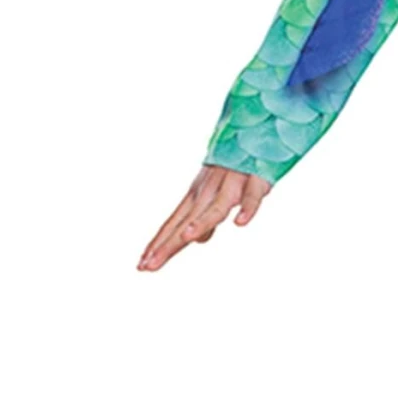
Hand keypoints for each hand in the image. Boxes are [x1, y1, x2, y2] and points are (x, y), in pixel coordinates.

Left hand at [138, 164, 271, 270]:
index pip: (173, 223)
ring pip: (216, 206)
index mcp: (197, 195)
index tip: (142, 266)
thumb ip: (207, 218)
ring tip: (187, 238)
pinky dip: (247, 207)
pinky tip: (240, 222)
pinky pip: (252, 195)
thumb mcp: (216, 194)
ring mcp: (231, 183)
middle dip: (168, 243)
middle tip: (150, 265)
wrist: (254, 132)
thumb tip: (199, 241)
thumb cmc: (233, 166)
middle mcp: (208, 190)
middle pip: (186, 220)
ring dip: (202, 221)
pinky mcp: (256, 179)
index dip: (159, 244)